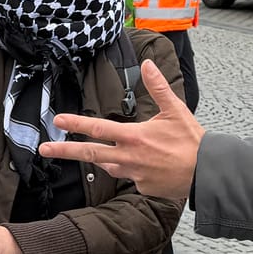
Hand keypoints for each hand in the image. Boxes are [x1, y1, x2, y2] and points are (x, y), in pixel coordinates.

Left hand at [40, 60, 202, 199]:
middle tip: (44, 149)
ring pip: (110, 166)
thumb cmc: (193, 141)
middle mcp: (130, 157)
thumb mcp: (176, 110)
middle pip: (90, 154)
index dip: (76, 123)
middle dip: (64, 151)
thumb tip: (147, 64)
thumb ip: (158, 87)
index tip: (57, 120)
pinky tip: (150, 165)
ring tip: (111, 153)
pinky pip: (132, 178)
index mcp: (134, 137)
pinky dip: (135, 170)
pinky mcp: (143, 188)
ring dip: (105, 159)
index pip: (98, 128)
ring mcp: (135, 175)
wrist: (208, 174)